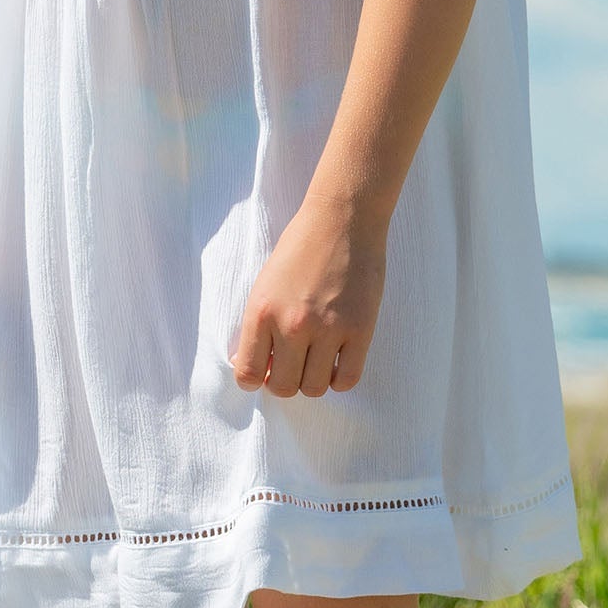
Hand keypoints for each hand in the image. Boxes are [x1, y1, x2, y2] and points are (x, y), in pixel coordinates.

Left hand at [230, 191, 387, 397]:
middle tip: (293, 364)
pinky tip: (337, 361)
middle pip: (282, 387)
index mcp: (261, 312)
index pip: (247, 373)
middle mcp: (292, 325)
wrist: (342, 219)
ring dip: (312, 381)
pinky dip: (339, 379)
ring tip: (316, 360)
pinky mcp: (360, 330)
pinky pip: (347, 380)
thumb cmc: (301, 247)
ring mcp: (328, 329)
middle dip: (284, 382)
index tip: (264, 370)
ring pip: (314, 388)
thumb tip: (251, 368)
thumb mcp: (265, 284)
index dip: (254, 379)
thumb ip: (257, 326)